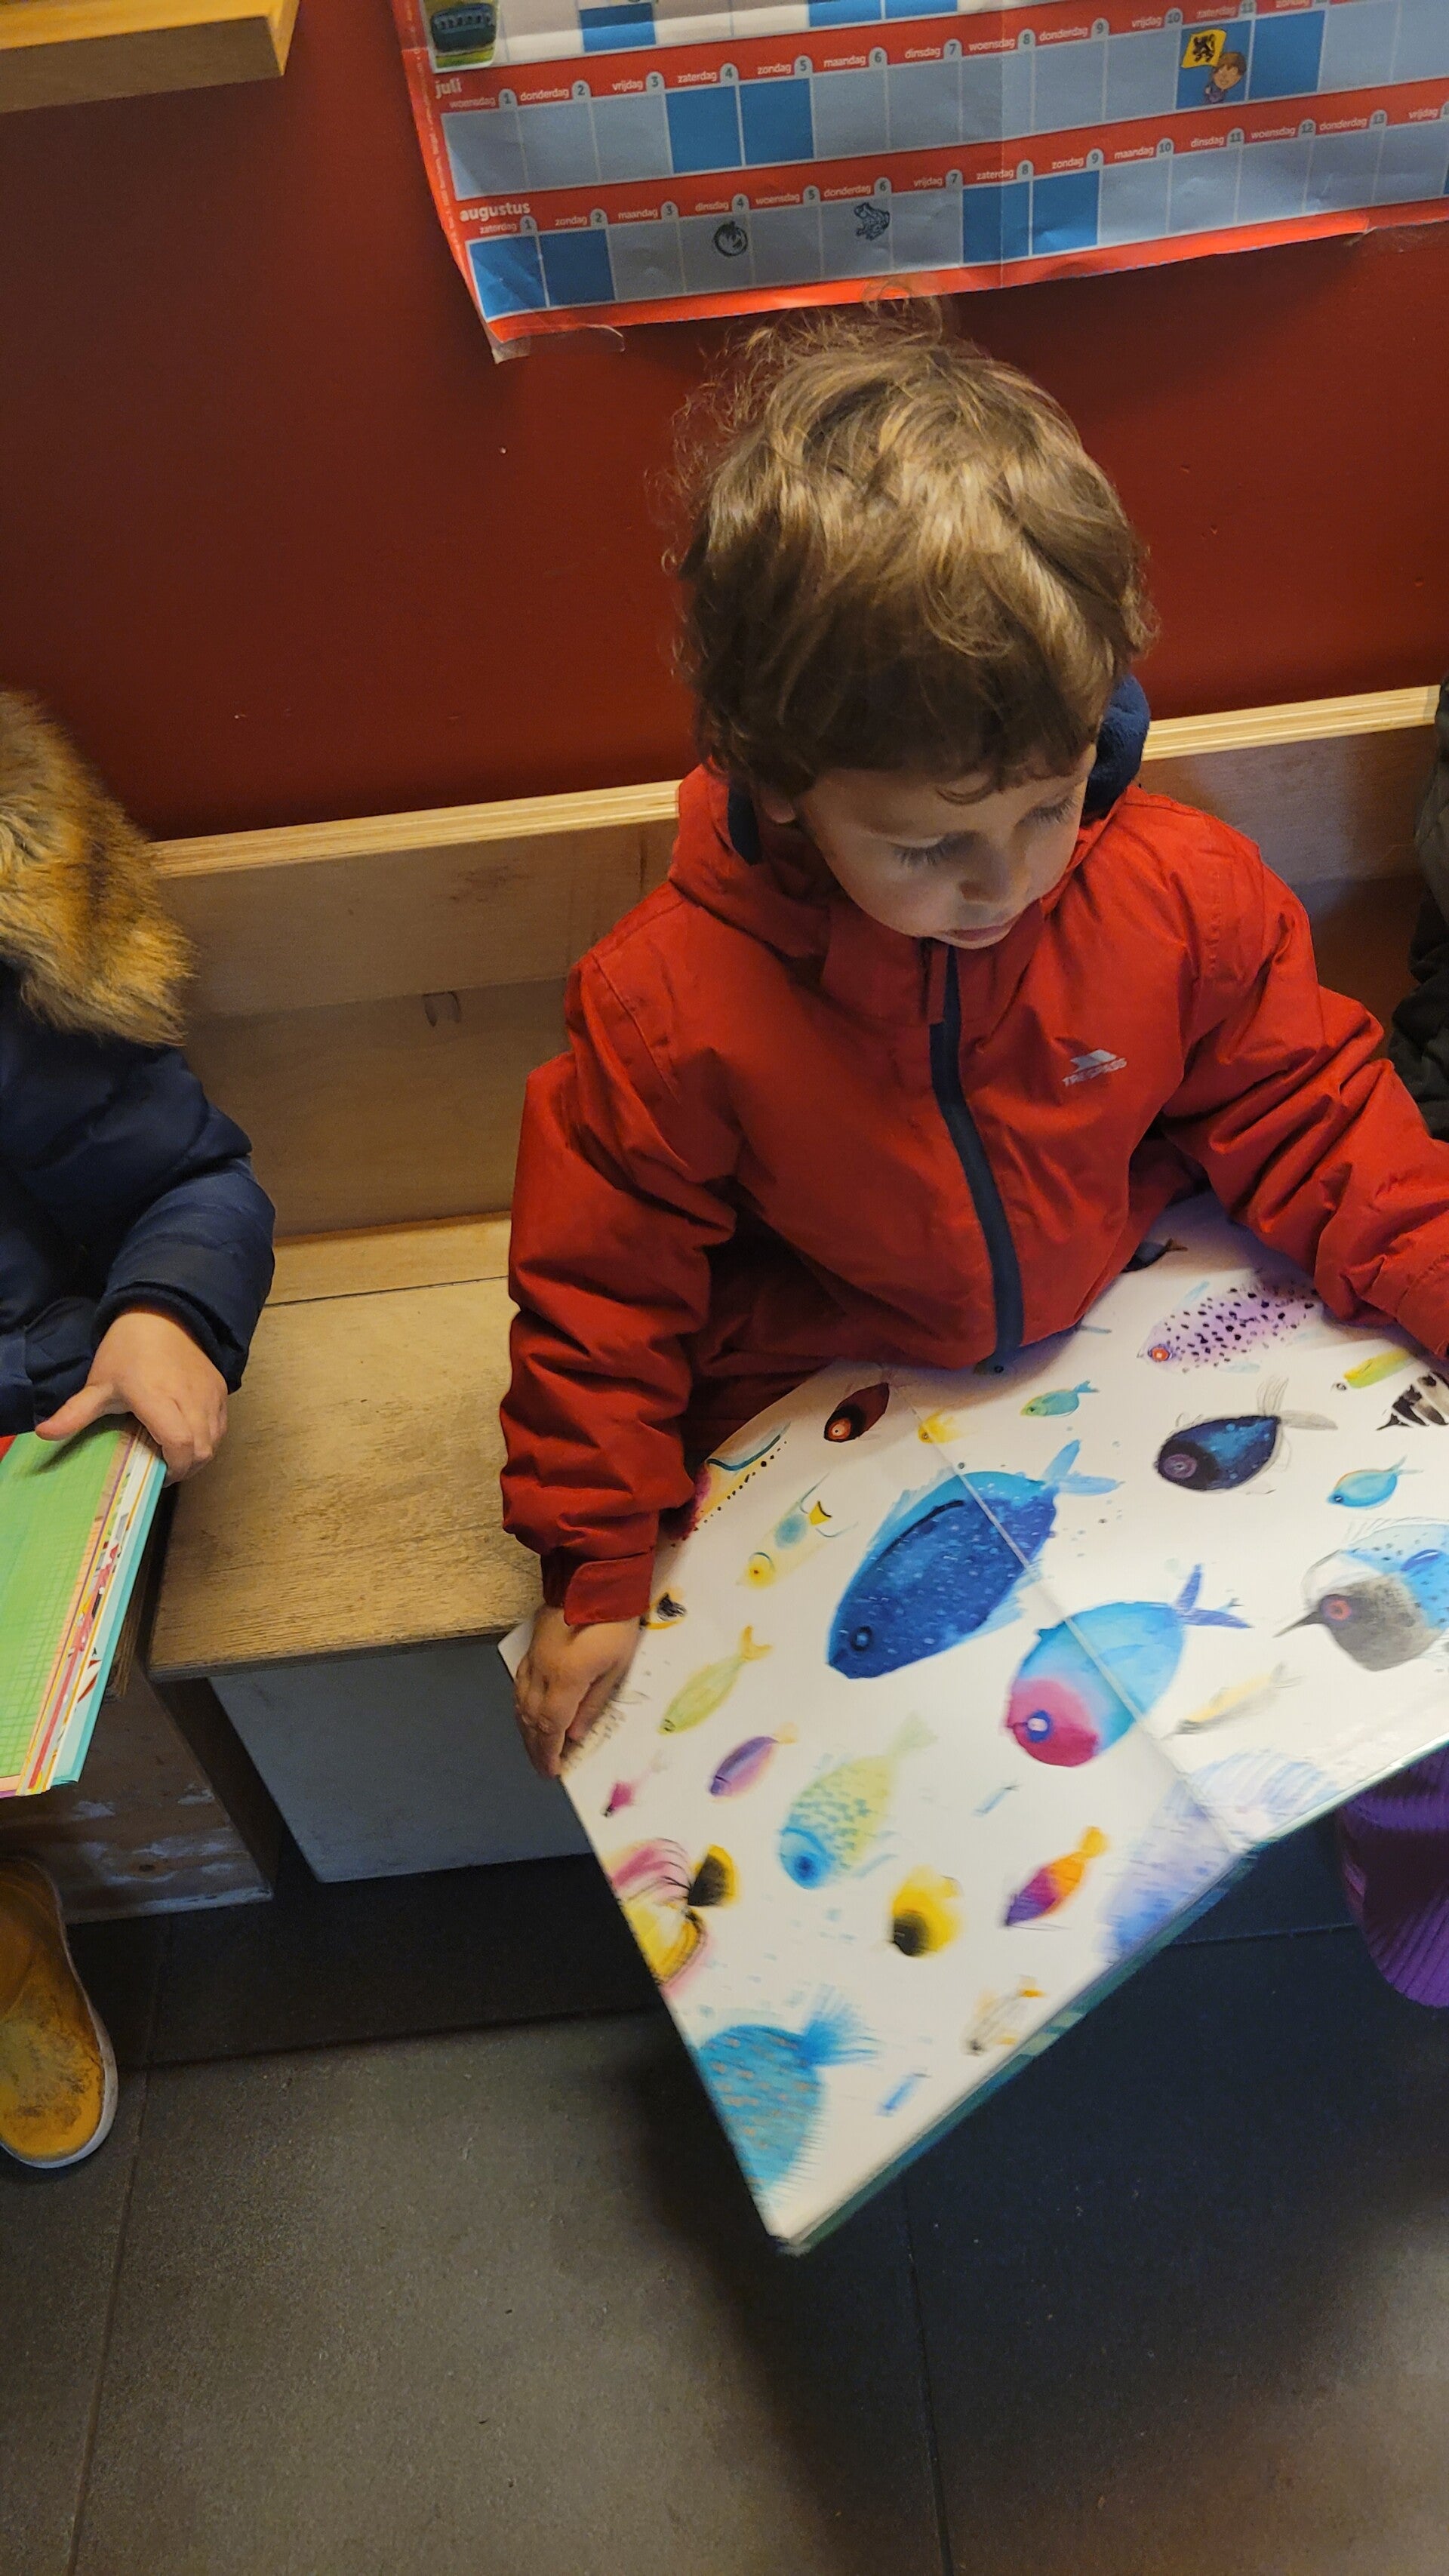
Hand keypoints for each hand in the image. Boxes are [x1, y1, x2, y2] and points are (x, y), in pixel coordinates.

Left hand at [34, 1307, 228, 1481]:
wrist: (162, 1315)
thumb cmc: (127, 1352)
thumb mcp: (99, 1384)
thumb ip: (75, 1413)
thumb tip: (43, 1434)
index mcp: (157, 1398)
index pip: (180, 1444)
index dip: (173, 1468)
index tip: (157, 1474)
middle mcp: (189, 1398)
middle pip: (202, 1450)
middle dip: (186, 1468)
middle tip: (164, 1468)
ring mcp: (209, 1394)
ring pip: (215, 1441)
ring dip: (198, 1455)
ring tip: (176, 1454)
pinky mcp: (221, 1389)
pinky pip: (222, 1426)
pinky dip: (210, 1438)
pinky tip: (191, 1435)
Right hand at [514, 1606, 640, 1780]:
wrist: (594, 1579)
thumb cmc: (616, 1623)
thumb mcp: (616, 1667)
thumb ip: (593, 1703)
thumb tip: (574, 1735)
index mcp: (565, 1679)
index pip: (551, 1726)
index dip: (549, 1752)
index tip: (552, 1772)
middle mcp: (542, 1672)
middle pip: (531, 1718)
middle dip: (536, 1747)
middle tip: (543, 1768)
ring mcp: (533, 1658)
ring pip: (520, 1703)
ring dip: (526, 1730)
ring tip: (535, 1748)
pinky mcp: (532, 1647)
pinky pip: (519, 1684)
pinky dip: (521, 1706)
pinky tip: (526, 1714)